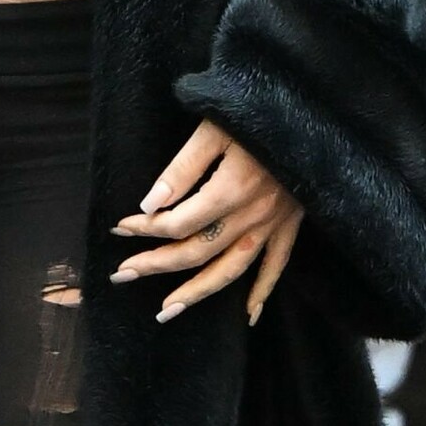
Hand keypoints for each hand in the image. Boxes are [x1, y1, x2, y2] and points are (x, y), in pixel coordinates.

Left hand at [111, 120, 302, 326]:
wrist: (304, 111)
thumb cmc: (253, 110)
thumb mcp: (213, 129)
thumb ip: (182, 168)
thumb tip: (150, 203)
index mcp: (230, 189)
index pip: (179, 222)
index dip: (145, 227)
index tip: (120, 227)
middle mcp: (251, 215)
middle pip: (197, 251)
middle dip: (156, 264)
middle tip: (122, 274)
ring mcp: (273, 223)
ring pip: (232, 269)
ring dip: (197, 293)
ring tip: (166, 310)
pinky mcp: (290, 223)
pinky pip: (277, 266)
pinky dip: (263, 291)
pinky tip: (248, 314)